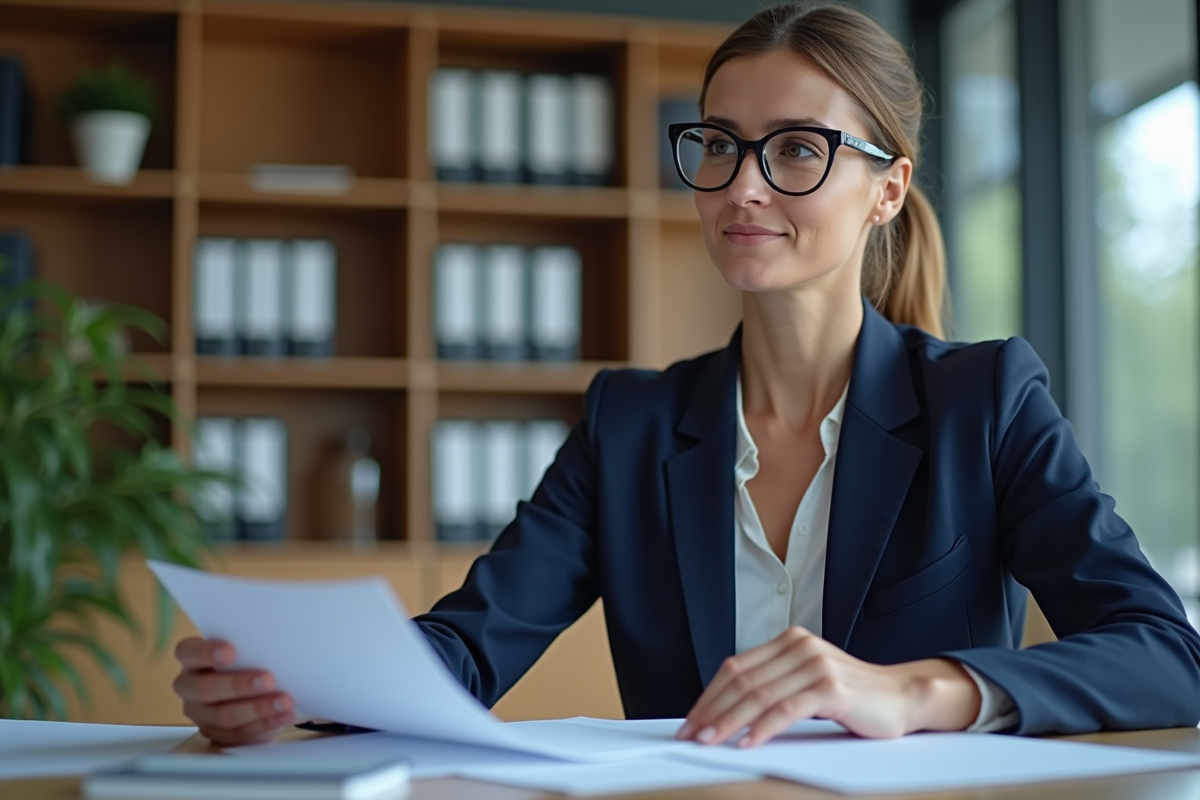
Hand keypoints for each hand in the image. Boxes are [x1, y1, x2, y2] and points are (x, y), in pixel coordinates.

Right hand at [172, 637, 294, 745]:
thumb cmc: (249, 661)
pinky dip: (266, 724)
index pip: (188, 652)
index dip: (205, 652)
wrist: (254, 692)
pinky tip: (284, 715)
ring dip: (257, 709)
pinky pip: (239, 733)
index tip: (230, 652)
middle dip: (237, 685)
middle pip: (205, 689)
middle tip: (267, 680)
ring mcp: (199, 714)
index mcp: (192, 659)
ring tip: (284, 701)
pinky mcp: (215, 734)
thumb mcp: (247, 651)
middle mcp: (189, 687)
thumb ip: (250, 649)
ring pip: (224, 716)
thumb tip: (277, 646)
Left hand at [676, 626, 979, 746]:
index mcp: (789, 640)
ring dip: (729, 722)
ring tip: (710, 742)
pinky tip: (747, 743)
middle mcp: (800, 646)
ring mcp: (816, 664)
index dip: (710, 695)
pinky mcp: (831, 688)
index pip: (737, 667)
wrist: (902, 698)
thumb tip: (725, 714)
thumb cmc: (852, 698)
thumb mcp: (806, 683)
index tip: (691, 721)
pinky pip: (786, 710)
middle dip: (712, 711)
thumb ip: (774, 687)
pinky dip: (762, 728)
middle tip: (692, 735)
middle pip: (743, 681)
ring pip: (759, 696)